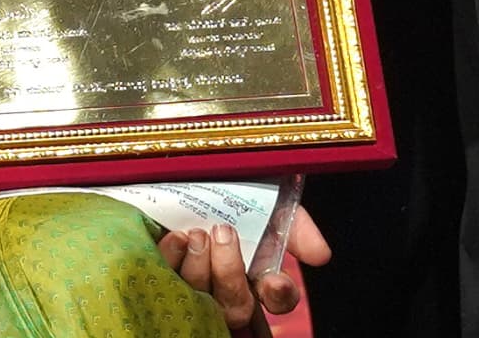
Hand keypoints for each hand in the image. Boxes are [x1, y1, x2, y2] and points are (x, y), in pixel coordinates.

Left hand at [163, 204, 324, 330]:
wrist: (172, 171)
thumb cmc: (219, 190)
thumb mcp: (263, 199)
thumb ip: (294, 224)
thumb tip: (320, 254)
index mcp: (255, 274)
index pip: (277, 300)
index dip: (278, 294)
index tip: (274, 281)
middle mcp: (225, 287)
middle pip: (237, 307)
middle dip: (231, 273)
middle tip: (222, 233)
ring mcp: (192, 287)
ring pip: (202, 302)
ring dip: (200, 268)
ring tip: (195, 234)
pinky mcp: (158, 276)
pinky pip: (165, 285)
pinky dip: (170, 262)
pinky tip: (174, 240)